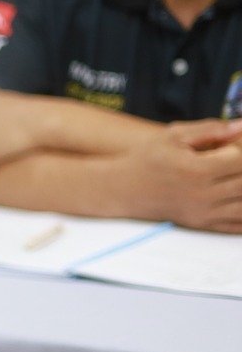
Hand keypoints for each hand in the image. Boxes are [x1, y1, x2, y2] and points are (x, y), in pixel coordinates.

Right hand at [123, 119, 241, 230]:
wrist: (122, 189)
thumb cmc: (147, 159)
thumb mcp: (173, 135)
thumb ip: (209, 129)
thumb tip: (240, 126)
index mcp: (195, 170)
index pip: (240, 159)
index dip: (240, 148)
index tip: (232, 145)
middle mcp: (201, 194)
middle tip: (234, 161)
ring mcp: (202, 212)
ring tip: (235, 178)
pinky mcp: (200, 223)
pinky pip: (236, 225)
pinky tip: (238, 197)